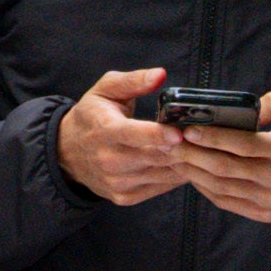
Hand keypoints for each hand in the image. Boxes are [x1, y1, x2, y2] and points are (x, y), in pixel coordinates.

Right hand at [56, 65, 193, 206]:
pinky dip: (175, 176)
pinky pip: (160, 188)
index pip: (134, 134)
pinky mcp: (124, 196)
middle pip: (154, 156)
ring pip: (161, 174)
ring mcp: (117, 181)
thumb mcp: (106, 90)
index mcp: (104, 130)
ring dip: (184, 162)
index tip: (179, 132)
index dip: (158, 135)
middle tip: (202, 136)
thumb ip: (133, 81)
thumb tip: (160, 74)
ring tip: (200, 148)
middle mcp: (109, 159)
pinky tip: (185, 162)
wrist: (68, 153)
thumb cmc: (92, 116)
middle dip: (182, 148)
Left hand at [180, 86, 270, 223]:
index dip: (210, 136)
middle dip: (192, 154)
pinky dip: (207, 190)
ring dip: (195, 172)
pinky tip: (195, 175)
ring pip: (222, 187)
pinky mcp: (265, 214)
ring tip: (176, 157)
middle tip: (170, 141)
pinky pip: (229, 203)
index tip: (188, 128)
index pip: (240, 144)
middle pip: (224, 167)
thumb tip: (250, 108)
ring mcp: (270, 199)